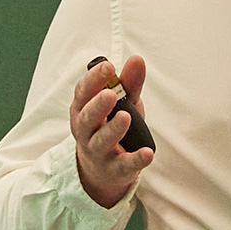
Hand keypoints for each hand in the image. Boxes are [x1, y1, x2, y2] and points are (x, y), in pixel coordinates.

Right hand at [67, 53, 150, 207]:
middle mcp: (85, 130)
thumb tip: (136, 60)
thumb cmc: (109, 126)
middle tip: (110, 94)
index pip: (83, 92)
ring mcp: (98, 151)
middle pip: (87, 117)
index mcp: (83, 109)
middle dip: (98, 105)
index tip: (108, 66)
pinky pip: (124, 165)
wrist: (101, 169)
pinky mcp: (114, 169)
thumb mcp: (120, 103)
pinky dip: (135, 160)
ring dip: (113, 129)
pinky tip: (148, 153)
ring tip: (125, 117)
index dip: (93, 79)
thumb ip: (128, 83)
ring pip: (101, 141)